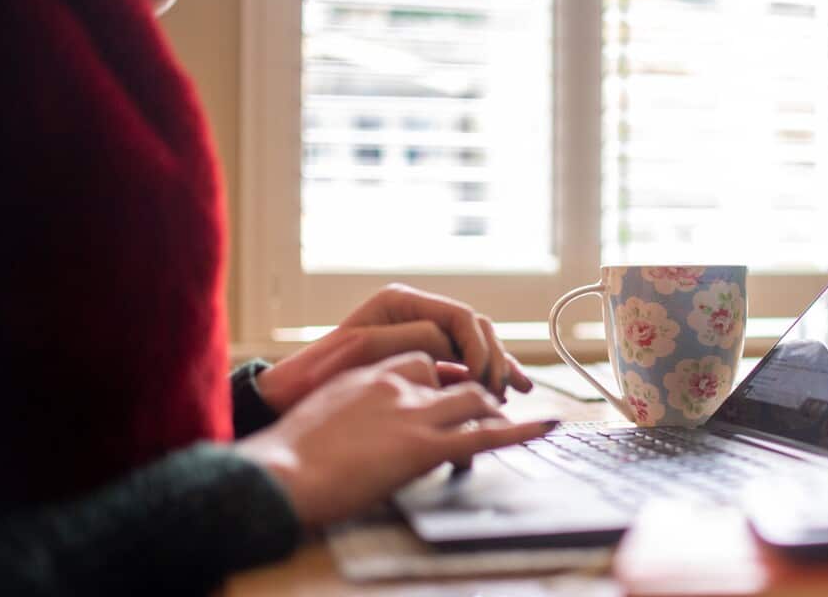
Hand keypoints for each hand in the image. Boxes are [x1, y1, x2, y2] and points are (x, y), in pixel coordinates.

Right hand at [235, 353, 556, 527]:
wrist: (280, 473)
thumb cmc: (291, 453)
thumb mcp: (329, 410)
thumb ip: (359, 402)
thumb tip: (373, 419)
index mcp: (372, 368)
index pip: (426, 354)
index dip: (449, 370)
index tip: (460, 384)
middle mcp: (398, 381)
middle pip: (457, 370)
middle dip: (483, 381)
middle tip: (498, 398)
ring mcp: (413, 411)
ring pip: (476, 397)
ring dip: (497, 405)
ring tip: (510, 417)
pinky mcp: (423, 446)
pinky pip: (485, 434)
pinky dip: (522, 430)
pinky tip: (546, 426)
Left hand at [257, 283, 532, 412]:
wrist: (291, 399)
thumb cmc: (319, 373)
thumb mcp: (365, 349)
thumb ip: (413, 339)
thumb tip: (452, 345)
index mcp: (401, 302)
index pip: (459, 317)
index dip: (477, 346)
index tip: (481, 377)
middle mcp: (415, 315)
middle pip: (474, 329)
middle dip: (494, 358)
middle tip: (500, 391)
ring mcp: (420, 338)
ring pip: (476, 347)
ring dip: (497, 368)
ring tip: (513, 392)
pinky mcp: (423, 363)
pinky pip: (464, 365)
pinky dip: (485, 378)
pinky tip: (505, 392)